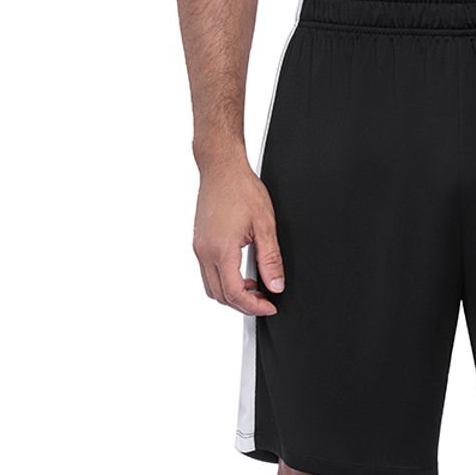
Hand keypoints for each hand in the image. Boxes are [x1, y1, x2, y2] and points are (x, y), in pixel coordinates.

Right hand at [192, 159, 283, 316]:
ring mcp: (199, 248)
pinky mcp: (199, 243)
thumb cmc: (240, 188)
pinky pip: (208, 273)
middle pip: (220, 296)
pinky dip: (225, 282)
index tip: (270, 306)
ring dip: (233, 294)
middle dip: (244, 305)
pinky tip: (242, 273)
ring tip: (255, 288)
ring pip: (212, 287)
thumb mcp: (264, 225)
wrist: (221, 167)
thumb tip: (276, 285)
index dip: (254, 307)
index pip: (234, 293)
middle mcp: (205, 252)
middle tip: (265, 301)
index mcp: (221, 250)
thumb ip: (270, 259)